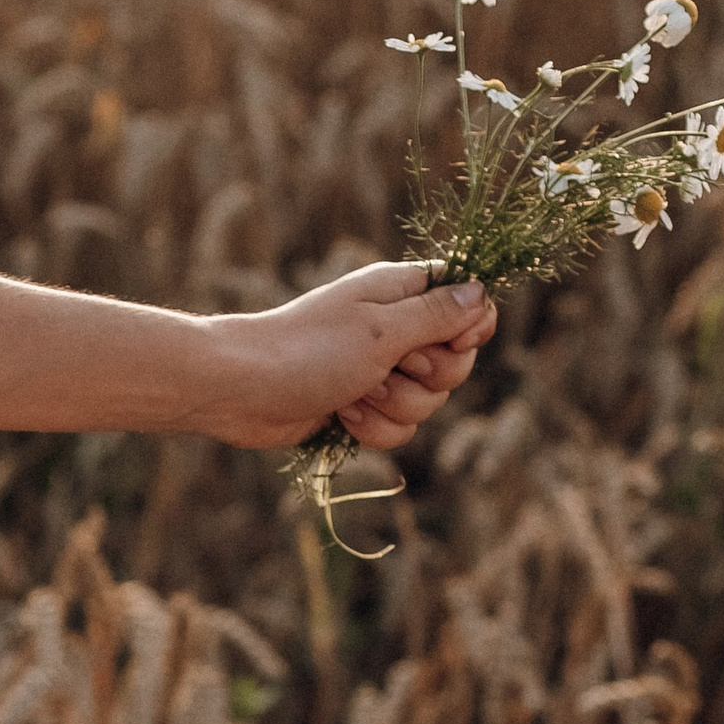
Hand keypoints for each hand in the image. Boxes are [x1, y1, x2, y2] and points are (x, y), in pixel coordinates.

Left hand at [195, 262, 494, 454]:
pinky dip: (373, 429)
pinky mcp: (362, 407)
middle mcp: (396, 330)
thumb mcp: (382, 330)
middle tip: (389, 369)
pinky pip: (399, 429)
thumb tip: (481, 294)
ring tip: (354, 392)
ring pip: (428, 403)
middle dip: (427, 379)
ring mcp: (379, 371)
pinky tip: (342, 416)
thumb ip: (437, 315)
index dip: (468, 330)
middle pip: (455, 363)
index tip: (446, 342)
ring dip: (394, 407)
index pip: (469, 305)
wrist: (242, 390)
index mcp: (403, 294)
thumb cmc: (308, 351)